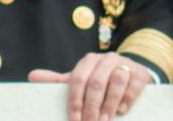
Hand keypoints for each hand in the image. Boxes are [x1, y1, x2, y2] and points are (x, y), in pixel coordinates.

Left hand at [29, 52, 151, 120]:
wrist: (129, 72)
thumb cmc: (100, 80)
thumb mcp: (80, 80)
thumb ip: (58, 81)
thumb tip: (32, 76)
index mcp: (89, 61)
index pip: (78, 79)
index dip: (75, 100)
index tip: (74, 119)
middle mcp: (107, 59)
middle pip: (97, 82)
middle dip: (92, 107)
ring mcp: (125, 64)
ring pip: (117, 81)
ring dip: (109, 104)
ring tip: (105, 120)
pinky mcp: (140, 72)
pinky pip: (134, 84)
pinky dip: (127, 98)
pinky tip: (121, 110)